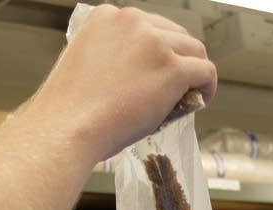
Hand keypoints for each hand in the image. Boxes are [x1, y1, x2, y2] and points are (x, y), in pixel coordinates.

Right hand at [24, 4, 216, 161]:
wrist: (66, 130)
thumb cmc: (67, 111)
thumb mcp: (82, 65)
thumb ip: (109, 56)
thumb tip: (137, 73)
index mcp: (106, 17)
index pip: (146, 26)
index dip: (156, 50)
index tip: (156, 69)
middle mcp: (132, 21)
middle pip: (173, 34)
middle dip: (177, 58)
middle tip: (176, 84)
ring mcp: (154, 43)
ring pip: (193, 51)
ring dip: (194, 72)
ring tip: (191, 94)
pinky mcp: (171, 69)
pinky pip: (205, 72)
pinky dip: (207, 86)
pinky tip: (202, 100)